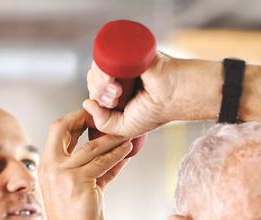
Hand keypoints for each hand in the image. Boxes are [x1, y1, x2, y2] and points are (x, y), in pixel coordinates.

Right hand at [38, 108, 131, 219]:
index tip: (91, 115)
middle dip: (85, 117)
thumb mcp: (77, 187)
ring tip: (126, 134)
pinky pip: (103, 163)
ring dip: (112, 138)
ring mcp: (64, 173)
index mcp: (47, 165)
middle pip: (63, 127)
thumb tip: (112, 153)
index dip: (74, 119)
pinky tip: (127, 151)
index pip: (57, 131)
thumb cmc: (73, 217)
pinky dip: (117, 155)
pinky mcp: (79, 181)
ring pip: (91, 146)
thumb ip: (92, 168)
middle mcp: (51, 165)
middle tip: (105, 116)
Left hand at [84, 52, 216, 137]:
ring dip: (101, 83)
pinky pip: (105, 55)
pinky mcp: (127, 50)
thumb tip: (86, 104)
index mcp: (118, 93)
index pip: (95, 92)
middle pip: (93, 79)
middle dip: (98, 92)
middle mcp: (119, 77)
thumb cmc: (156, 112)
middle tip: (116, 99)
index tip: (111, 107)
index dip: (96, 100)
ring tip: (118, 92)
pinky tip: (113, 80)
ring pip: (97, 68)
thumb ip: (104, 123)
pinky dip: (103, 69)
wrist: (174, 95)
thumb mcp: (125, 128)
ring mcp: (122, 62)